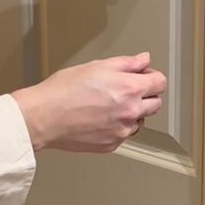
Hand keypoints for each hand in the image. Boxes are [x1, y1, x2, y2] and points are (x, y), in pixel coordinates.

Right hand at [12, 52, 165, 152]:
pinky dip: (116, 127)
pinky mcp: (112, 145)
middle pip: (156, 104)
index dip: (152, 77)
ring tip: (107, 106)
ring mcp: (122, 131)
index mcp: (130, 89)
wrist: (44, 117)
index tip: (142, 76)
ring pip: (139, 121)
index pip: (160, 83)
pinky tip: (98, 119)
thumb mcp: (97, 66)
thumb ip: (127, 63)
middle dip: (145, 95)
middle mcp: (131, 112)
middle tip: (124, 90)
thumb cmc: (63, 90)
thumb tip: (144, 60)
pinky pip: (123, 135)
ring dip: (131, 113)